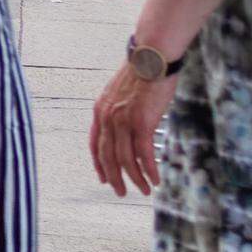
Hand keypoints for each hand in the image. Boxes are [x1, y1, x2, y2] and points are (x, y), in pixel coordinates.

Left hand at [89, 60, 171, 194]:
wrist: (151, 58)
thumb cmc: (141, 73)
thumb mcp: (120, 93)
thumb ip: (118, 109)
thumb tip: (124, 124)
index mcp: (100, 110)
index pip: (95, 143)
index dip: (98, 163)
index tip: (103, 178)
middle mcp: (108, 117)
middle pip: (107, 156)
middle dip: (114, 177)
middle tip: (121, 192)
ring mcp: (123, 120)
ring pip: (126, 158)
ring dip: (135, 178)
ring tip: (144, 190)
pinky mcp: (142, 122)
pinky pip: (143, 154)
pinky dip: (149, 170)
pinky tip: (155, 180)